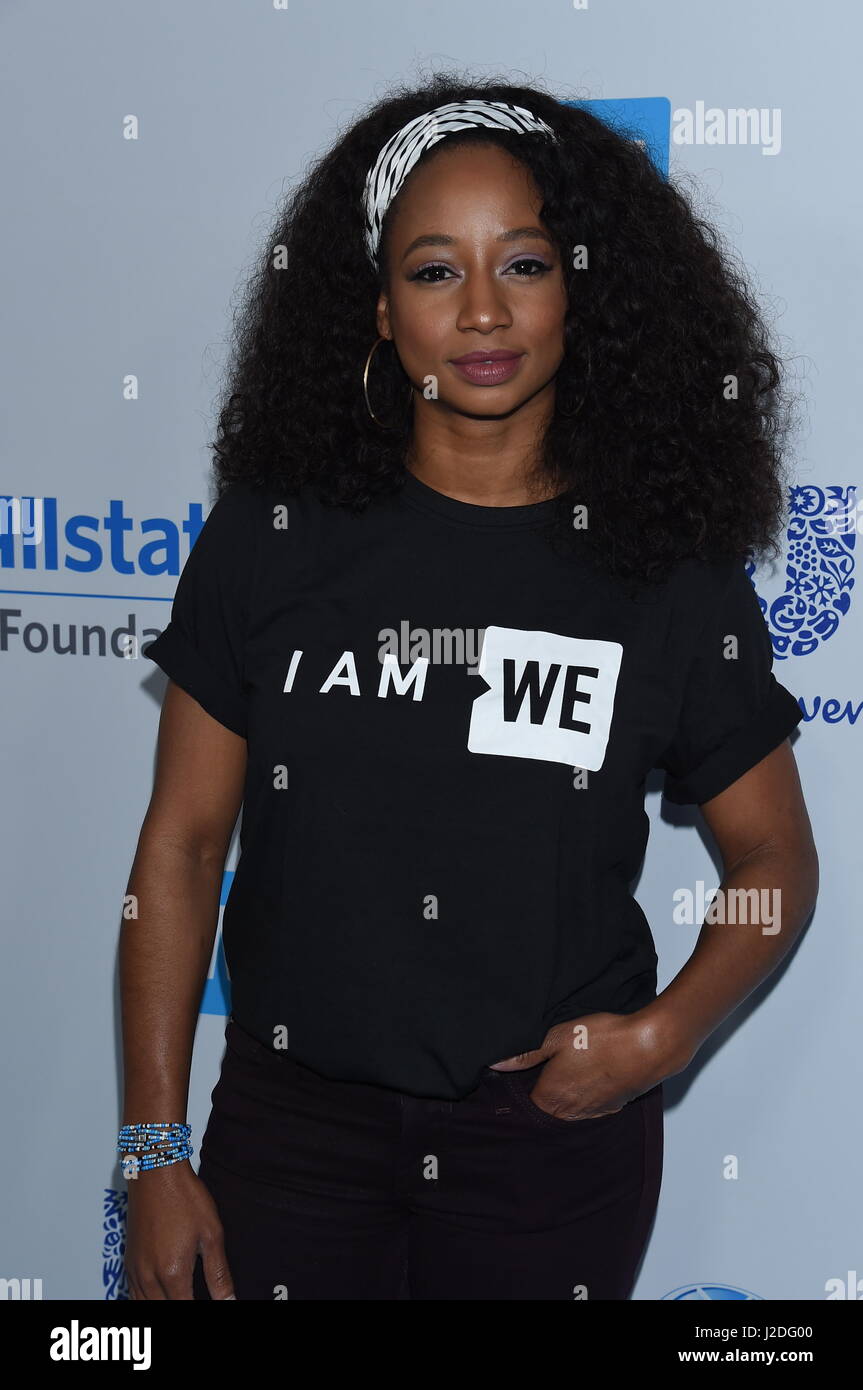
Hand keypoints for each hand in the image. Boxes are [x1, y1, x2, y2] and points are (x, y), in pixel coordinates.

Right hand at [125, 1160, 235, 1299]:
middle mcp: (149, 1277)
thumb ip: (218, 1273)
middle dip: (183, 1308)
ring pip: (144, 1306)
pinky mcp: (129, 1260)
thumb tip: (229, 1300)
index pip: (186, 1310)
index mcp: (172, 1273)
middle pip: (163, 1311)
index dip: (202, 1311)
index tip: (213, 1304)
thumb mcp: (211, 1234)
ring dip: (163, 1307)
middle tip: (196, 1296)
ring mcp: (135, 1269)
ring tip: (182, 1297)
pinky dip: (145, 1301)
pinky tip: (159, 1296)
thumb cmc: (185, 1197)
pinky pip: (132, 1294)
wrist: (155, 1172)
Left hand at [487, 1009, 680, 1120]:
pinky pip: (590, 1107)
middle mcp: (570, 1112)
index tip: (519, 1075)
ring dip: (564, 1096)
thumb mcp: (557, 1037)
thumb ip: (525, 1054)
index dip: (519, 1089)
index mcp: (551, 1097)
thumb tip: (494, 1065)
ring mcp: (593, 1112)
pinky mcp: (612, 1107)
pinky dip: (585, 1096)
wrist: (649, 1047)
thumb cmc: (602, 1039)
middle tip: (542, 1070)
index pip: (524, 1105)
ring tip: (567, 1072)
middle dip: (541, 1094)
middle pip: (546, 1110)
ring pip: (568, 1110)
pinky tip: (588, 1077)